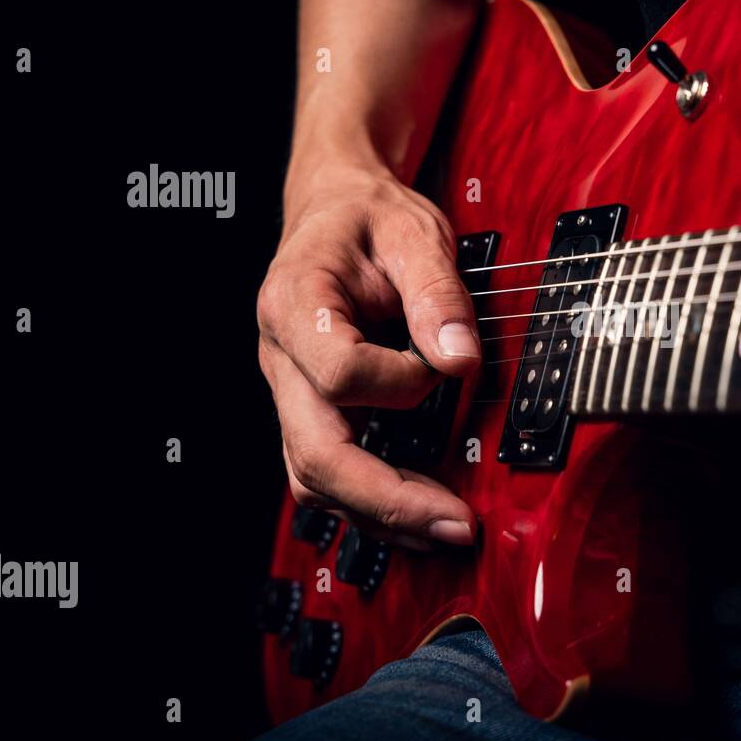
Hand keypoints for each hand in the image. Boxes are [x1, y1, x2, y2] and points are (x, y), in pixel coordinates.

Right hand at [257, 160, 478, 549]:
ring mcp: (291, 393)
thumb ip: (437, 294)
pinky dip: (373, 503)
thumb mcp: (412, 232)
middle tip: (457, 524)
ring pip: (315, 480)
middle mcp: (281, 359)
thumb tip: (460, 360)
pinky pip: (329, 473)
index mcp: (294, 304)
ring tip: (446, 531)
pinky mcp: (311, 412)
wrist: (334, 209)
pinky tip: (421, 515)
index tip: (448, 365)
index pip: (339, 373)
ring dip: (381, 516)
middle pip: (315, 455)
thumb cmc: (368, 218)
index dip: (401, 382)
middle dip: (389, 500)